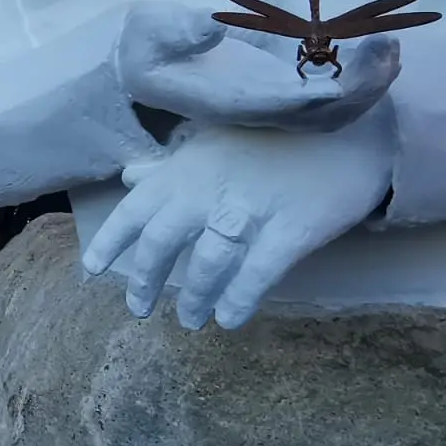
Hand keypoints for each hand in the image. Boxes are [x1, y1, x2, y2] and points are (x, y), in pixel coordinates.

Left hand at [81, 109, 394, 329]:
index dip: (111, 241)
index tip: (91, 271)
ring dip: (195, 297)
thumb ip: (171, 165)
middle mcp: (211, 187)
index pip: (137, 208)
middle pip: (163, 241)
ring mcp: (253, 207)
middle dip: (146, 280)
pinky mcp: (294, 227)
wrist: (354, 125)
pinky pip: (258, 272)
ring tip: (191, 319)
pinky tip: (229, 320)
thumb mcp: (217, 139)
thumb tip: (128, 177)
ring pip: (208, 262)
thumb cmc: (279, 134)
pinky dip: (239, 299)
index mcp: (189, 166)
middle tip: (139, 309)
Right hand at [119, 2, 400, 133]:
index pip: (282, 106)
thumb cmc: (144, 46)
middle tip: (389, 47)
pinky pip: (332, 95)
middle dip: (361, 88)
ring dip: (369, 83)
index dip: (321, 94)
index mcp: (227, 101)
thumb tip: (212, 25)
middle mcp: (257, 111)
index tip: (351, 71)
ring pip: (334, 111)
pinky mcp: (283, 90)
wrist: (143, 63)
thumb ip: (177, 29)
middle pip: (322, 116)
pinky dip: (361, 76)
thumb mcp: (147, 31)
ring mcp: (273, 104)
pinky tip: (380, 47)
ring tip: (392, 44)